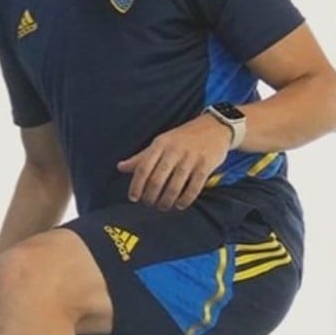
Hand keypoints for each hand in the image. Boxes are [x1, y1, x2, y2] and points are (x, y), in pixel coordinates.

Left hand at [116, 115, 230, 210]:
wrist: (214, 127)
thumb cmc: (183, 138)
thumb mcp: (161, 142)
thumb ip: (141, 157)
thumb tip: (120, 167)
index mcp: (160, 144)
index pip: (143, 167)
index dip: (136, 185)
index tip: (133, 198)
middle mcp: (174, 150)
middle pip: (157, 179)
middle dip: (151, 196)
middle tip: (149, 204)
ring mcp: (190, 157)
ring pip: (174, 185)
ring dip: (166, 200)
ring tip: (163, 207)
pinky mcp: (205, 165)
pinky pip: (194, 187)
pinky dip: (185, 199)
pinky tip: (180, 205)